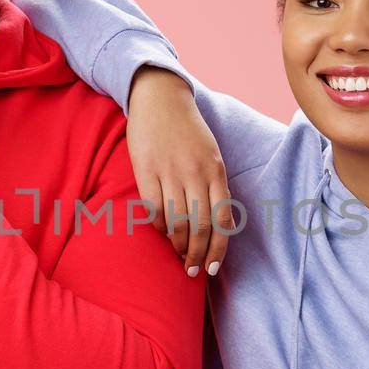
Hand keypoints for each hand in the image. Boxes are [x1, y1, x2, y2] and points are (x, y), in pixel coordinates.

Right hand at [127, 66, 232, 276]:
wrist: (160, 98)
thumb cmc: (188, 130)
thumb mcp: (211, 154)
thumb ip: (215, 186)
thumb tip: (217, 225)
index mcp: (216, 170)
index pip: (222, 220)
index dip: (218, 249)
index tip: (211, 268)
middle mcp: (196, 173)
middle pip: (200, 226)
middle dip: (197, 255)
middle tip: (192, 271)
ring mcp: (170, 171)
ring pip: (177, 222)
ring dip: (178, 246)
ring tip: (177, 256)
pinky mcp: (146, 170)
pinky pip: (154, 208)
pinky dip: (159, 226)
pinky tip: (161, 232)